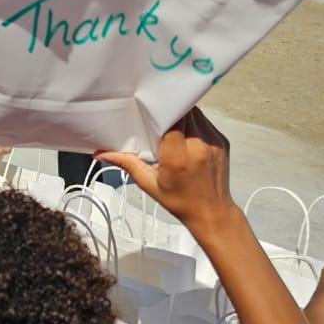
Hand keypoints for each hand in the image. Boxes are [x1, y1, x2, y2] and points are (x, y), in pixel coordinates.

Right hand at [97, 108, 235, 232]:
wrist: (212, 212)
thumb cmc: (180, 201)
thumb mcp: (149, 183)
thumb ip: (127, 164)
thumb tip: (100, 153)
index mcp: (178, 157)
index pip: (172, 120)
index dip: (161, 113)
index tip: (150, 114)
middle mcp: (199, 146)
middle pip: (184, 113)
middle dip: (170, 112)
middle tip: (158, 118)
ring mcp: (214, 143)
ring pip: (196, 114)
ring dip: (182, 115)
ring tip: (171, 124)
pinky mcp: (222, 141)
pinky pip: (205, 122)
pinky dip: (194, 123)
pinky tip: (186, 134)